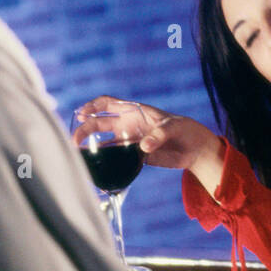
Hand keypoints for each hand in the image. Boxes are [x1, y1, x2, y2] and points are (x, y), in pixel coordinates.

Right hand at [72, 96, 223, 184]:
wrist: (195, 150)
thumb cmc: (186, 130)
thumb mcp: (174, 127)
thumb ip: (159, 135)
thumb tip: (143, 147)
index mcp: (134, 111)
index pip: (107, 103)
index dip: (92, 106)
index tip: (82, 114)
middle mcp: (128, 124)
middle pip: (99, 124)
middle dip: (85, 130)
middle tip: (75, 141)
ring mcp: (130, 140)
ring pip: (105, 142)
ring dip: (92, 148)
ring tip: (79, 155)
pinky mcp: (135, 156)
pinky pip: (116, 158)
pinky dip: (106, 162)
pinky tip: (96, 167)